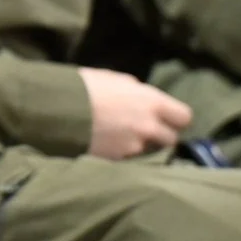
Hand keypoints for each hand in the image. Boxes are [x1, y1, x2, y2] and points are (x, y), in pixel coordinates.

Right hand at [78, 69, 192, 159]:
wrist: (55, 107)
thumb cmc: (83, 86)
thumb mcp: (115, 79)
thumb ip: (136, 91)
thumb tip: (143, 98)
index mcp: (151, 101)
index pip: (184, 117)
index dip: (175, 119)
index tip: (166, 119)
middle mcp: (149, 126)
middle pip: (170, 139)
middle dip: (159, 136)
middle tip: (143, 132)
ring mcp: (134, 147)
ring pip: (148, 152)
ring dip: (139, 147)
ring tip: (119, 139)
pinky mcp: (117, 161)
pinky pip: (128, 160)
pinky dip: (121, 155)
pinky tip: (107, 146)